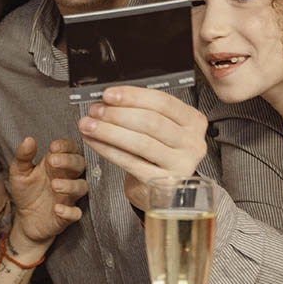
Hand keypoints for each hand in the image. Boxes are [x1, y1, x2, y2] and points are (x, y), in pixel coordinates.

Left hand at [10, 137, 86, 246]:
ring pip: (82, 187)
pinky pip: (76, 213)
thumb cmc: (26, 191)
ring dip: (70, 185)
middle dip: (68, 161)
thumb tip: (28, 139)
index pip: (70, 148)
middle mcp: (67, 177)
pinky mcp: (68, 215)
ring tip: (54, 185)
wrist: (25, 219)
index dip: (65, 146)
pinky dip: (69, 211)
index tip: (53, 147)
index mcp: (57, 163)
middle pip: (80, 164)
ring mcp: (69, 196)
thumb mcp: (19, 172)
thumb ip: (23, 156)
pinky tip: (57, 209)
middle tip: (52, 162)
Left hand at [77, 86, 208, 210]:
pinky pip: (131, 163)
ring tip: (89, 125)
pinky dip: (108, 150)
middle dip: (117, 114)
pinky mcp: (164, 183)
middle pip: (152, 122)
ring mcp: (181, 164)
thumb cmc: (158, 153)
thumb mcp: (159, 128)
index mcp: (193, 121)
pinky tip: (94, 142)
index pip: (163, 102)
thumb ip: (140, 111)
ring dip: (109, 131)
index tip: (108, 95)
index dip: (133, 96)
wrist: (162, 188)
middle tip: (95, 110)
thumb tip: (107, 100)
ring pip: (141, 142)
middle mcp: (193, 143)